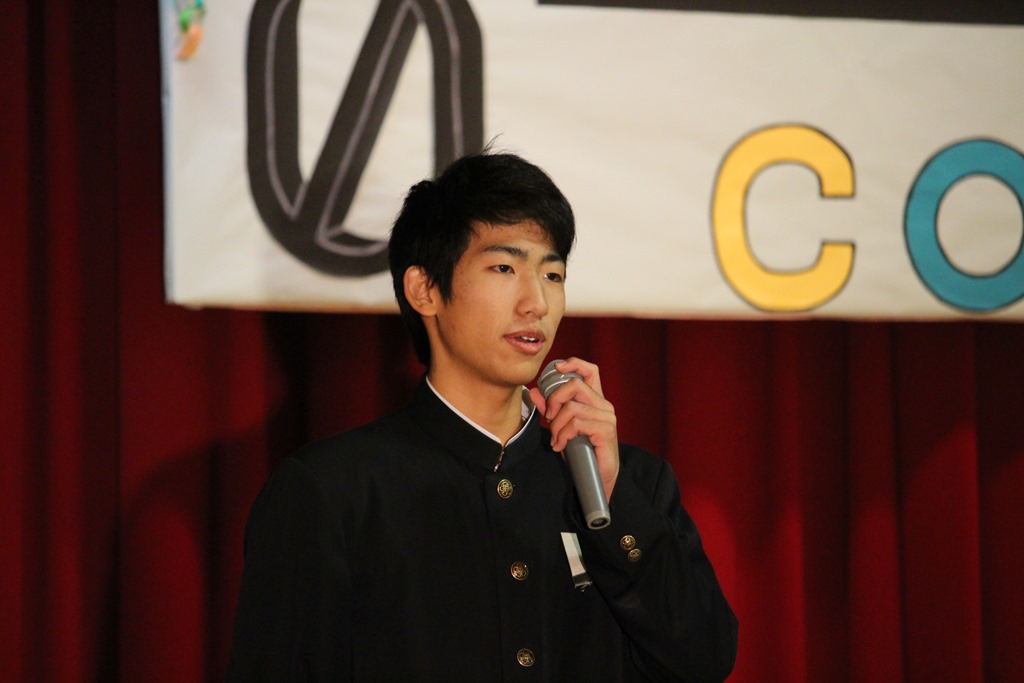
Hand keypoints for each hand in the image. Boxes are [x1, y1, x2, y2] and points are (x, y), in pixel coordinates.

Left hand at [529, 357, 619, 500]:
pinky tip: (561, 446)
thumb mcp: (562, 427)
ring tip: (556, 439)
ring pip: (572, 408)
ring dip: (556, 425)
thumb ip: (550, 409)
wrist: (598, 478)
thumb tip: (534, 391)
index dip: (574, 363)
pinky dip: (563, 435)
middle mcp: (603, 405)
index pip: (590, 371)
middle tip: (549, 418)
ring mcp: (607, 417)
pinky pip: (576, 424)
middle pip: (575, 385)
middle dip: (554, 400)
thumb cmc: (582, 451)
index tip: (557, 368)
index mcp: (595, 400)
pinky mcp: (606, 431)